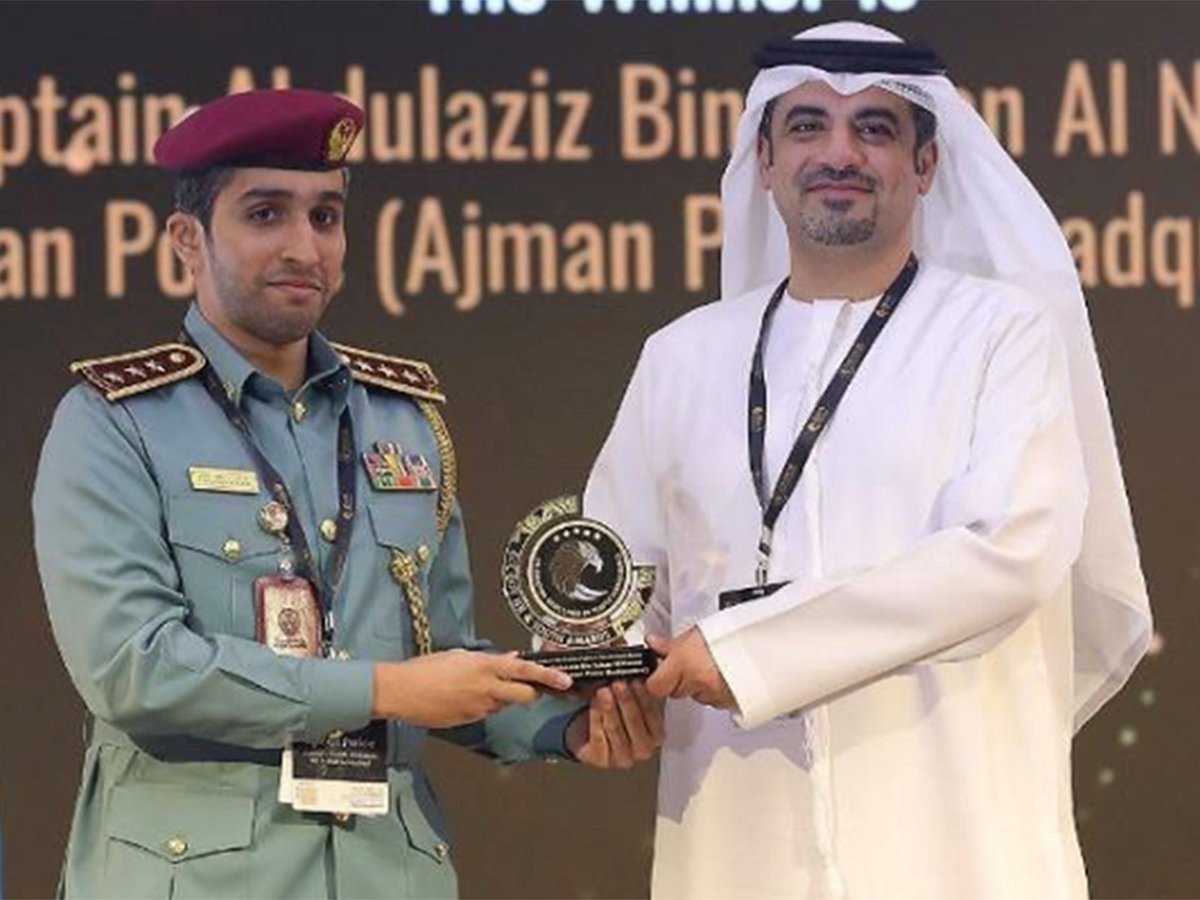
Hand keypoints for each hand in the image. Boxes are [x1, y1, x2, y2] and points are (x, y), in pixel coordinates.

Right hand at [372, 650, 572, 727]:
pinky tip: (467, 697)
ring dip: (503, 698)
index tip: (565, 680)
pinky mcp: (469, 721)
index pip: (525, 670)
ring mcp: (479, 708)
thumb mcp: (460, 655)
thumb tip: (508, 659)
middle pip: (525, 696)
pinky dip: (485, 706)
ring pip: (505, 705)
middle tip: (530, 687)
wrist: (401, 692)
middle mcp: (486, 689)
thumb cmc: (425, 669)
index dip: (548, 676)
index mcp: (484, 667)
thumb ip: (489, 660)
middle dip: (532, 692)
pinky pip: (486, 713)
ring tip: (480, 687)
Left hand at [565, 679, 663, 768]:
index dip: (644, 696)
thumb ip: (637, 690)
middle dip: (625, 700)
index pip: (653, 714)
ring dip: (609, 707)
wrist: (589, 734)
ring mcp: (623, 758)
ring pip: (615, 729)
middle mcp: (643, 750)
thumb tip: (638, 671)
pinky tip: (594, 705)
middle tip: (619, 683)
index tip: (636, 680)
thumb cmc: (615, 715)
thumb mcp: (631, 702)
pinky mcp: (602, 760)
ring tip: (604, 690)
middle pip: (634, 722)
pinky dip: (596, 718)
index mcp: (656, 735)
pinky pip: (599, 737)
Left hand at [645, 628, 736, 710]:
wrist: (767, 646)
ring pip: (696, 695)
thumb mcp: (699, 631)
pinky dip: (715, 689)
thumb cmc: (735, 634)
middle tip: (688, 662)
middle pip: (675, 691)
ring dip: (698, 684)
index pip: (654, 686)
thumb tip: (654, 644)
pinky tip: (723, 673)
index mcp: (685, 663)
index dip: (655, 678)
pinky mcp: (730, 703)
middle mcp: (697, 683)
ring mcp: (715, 695)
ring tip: (710, 664)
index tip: (658, 669)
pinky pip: (715, 699)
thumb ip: (672, 643)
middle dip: (678, 679)